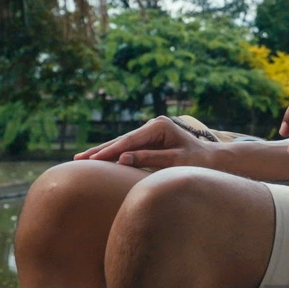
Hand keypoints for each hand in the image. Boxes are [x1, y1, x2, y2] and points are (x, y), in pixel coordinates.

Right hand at [75, 116, 219, 170]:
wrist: (211, 159)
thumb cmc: (196, 161)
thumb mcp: (174, 160)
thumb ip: (150, 158)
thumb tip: (123, 158)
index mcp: (159, 127)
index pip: (129, 141)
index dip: (109, 151)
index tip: (92, 160)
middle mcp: (153, 126)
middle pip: (121, 139)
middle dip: (99, 150)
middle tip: (77, 159)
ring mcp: (150, 132)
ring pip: (122, 143)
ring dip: (102, 151)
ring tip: (80, 159)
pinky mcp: (149, 140)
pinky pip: (127, 147)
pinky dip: (112, 153)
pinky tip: (98, 159)